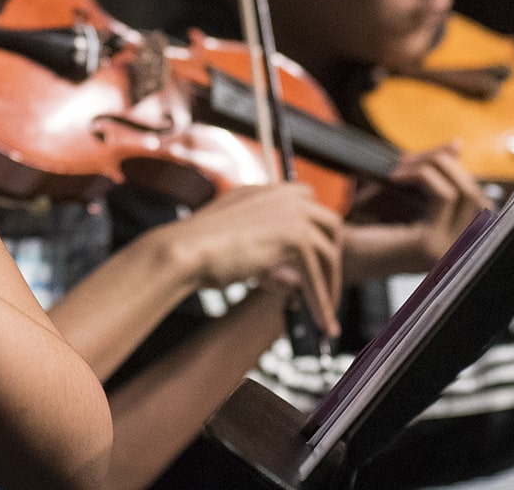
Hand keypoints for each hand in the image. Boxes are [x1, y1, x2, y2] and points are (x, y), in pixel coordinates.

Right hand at [159, 183, 343, 335]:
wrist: (183, 251)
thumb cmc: (196, 254)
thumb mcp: (238, 250)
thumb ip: (266, 259)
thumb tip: (291, 284)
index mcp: (263, 192)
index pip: (306, 203)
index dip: (315, 234)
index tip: (316, 263)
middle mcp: (281, 196)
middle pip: (328, 223)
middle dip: (331, 257)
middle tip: (327, 290)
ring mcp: (290, 212)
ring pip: (328, 251)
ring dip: (329, 284)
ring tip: (325, 314)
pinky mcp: (294, 235)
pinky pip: (317, 272)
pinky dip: (321, 299)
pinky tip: (322, 322)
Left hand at [343, 145, 492, 278]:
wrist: (329, 253)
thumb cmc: (361, 226)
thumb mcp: (404, 195)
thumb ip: (432, 173)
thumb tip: (458, 144)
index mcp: (453, 244)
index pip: (477, 200)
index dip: (457, 171)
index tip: (424, 159)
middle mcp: (457, 253)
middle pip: (477, 194)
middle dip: (446, 166)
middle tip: (408, 160)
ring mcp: (446, 252)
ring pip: (466, 192)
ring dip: (434, 167)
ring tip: (400, 168)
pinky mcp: (430, 246)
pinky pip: (445, 196)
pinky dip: (423, 176)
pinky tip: (396, 177)